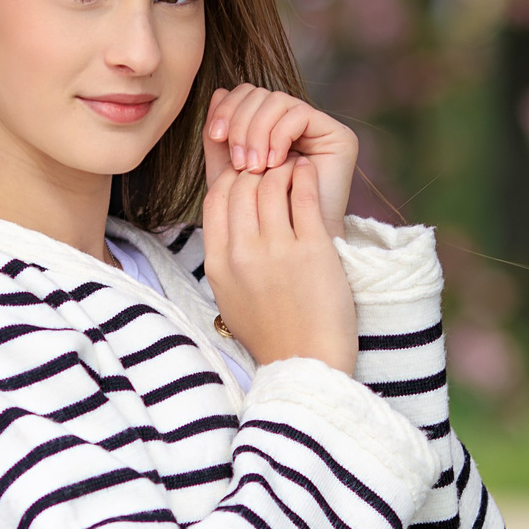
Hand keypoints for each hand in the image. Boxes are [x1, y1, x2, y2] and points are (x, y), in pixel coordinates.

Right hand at [202, 159, 357, 375]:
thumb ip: (224, 257)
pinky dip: (305, 175)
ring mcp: (277, 250)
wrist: (307, 363)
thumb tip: (226, 219)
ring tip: (292, 165)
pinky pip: (303, 195)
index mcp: (218, 264)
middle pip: (241, 186)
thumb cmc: (272, 333)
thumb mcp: (229, 296)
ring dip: (282, 166)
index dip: (231, 178)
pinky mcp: (313, 249)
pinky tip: (308, 171)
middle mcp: (243, 254)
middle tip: (273, 164)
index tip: (248, 177)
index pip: (214, 197)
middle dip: (257, 168)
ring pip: (270, 183)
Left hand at [204, 83, 356, 237]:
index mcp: (268, 126)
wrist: (290, 248)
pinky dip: (280, 136)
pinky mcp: (337, 135)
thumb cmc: (258, 216)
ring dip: (258, 132)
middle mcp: (293, 122)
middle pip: (258, 93)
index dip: (227, 109)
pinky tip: (275, 164)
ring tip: (254, 167)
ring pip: (276, 100)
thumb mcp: (228, 173)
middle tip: (238, 160)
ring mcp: (317, 128)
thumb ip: (219, 137)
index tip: (216, 137)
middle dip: (240, 123)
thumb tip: (218, 92)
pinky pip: (299, 114)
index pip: (244, 95)